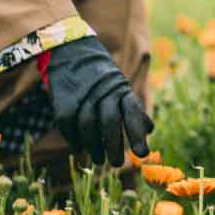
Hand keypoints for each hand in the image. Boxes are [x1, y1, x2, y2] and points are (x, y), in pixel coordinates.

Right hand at [45, 35, 151, 164]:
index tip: (142, 154)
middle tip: (117, 164)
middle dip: (114, 146)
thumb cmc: (101, 77)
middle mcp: (103, 92)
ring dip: (94, 147)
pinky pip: (70, 126)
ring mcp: (82, 96)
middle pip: (110, 123)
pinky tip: (80, 149)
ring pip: (89, 126)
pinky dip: (75, 140)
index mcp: (120, 89)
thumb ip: (132, 108)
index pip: (132, 112)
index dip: (137, 134)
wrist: (71, 51)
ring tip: (99, 160)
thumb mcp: (120, 87)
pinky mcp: (64, 101)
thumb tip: (150, 130)